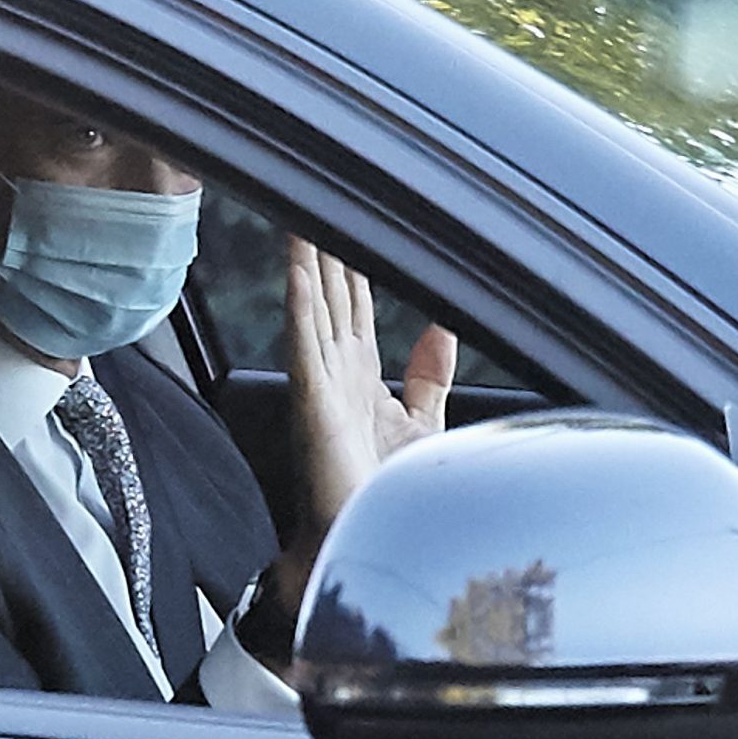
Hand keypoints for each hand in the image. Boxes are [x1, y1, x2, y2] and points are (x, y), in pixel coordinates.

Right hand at [284, 237, 458, 547]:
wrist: (362, 543)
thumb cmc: (383, 494)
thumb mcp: (421, 423)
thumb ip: (430, 376)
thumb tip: (440, 327)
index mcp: (357, 374)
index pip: (352, 305)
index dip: (349, 264)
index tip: (347, 221)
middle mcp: (333, 372)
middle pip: (327, 295)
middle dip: (321, 249)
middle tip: (316, 195)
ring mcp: (320, 385)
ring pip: (311, 309)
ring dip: (303, 264)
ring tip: (299, 218)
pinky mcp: (313, 404)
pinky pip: (303, 346)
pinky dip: (299, 308)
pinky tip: (297, 274)